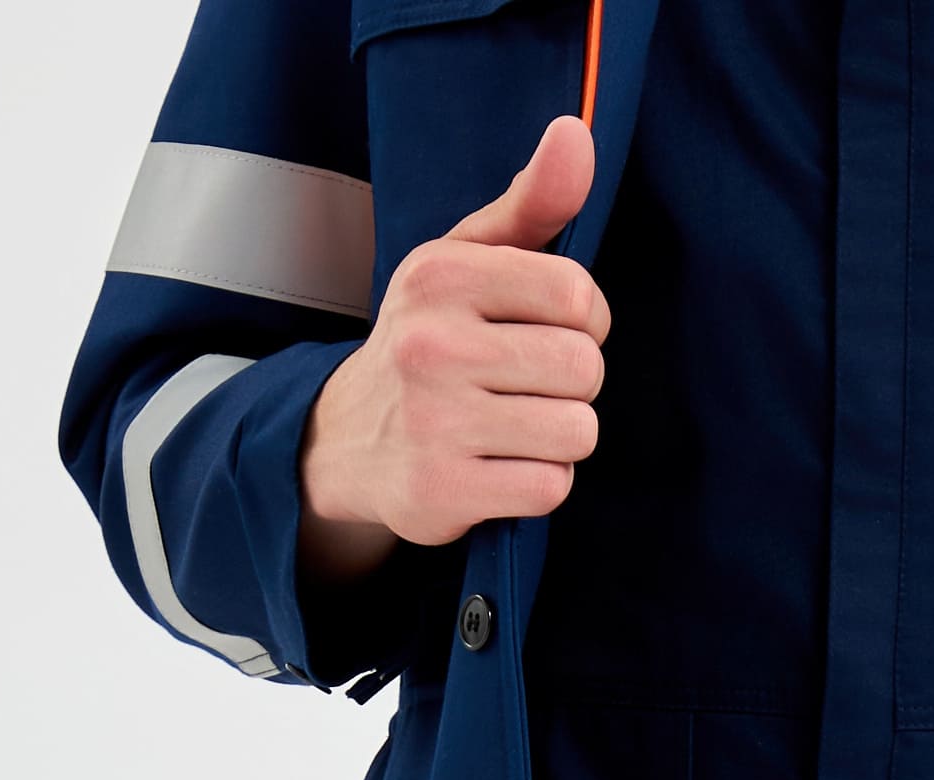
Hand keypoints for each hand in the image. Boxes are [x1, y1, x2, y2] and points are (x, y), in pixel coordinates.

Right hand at [299, 118, 607, 576]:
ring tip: (517, 427)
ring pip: (575, 431)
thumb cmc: (430, 338)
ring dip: (561, 436)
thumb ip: (531, 201)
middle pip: (583, 368)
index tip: (553, 330)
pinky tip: (503, 466)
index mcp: (443, 276)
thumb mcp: (467, 258)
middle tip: (530, 386)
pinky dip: (540, 482)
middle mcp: (433, 345)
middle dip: (574, 383)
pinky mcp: (443, 492)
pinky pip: (549, 487)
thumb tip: (577, 133)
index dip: (586, 321)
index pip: (577, 296)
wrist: (347, 439)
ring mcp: (436, 423)